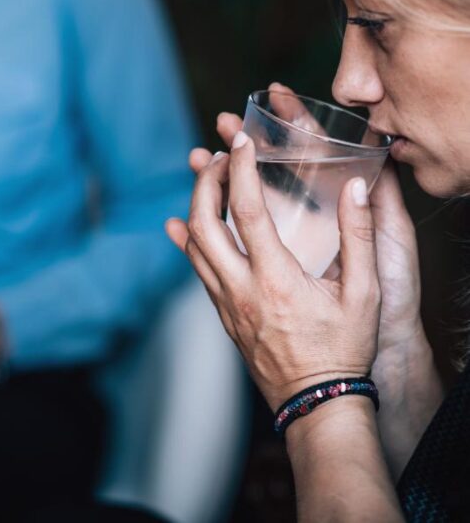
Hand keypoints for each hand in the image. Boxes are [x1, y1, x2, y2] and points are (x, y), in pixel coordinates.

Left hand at [167, 117, 381, 409]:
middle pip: (203, 223)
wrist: (317, 403)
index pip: (249, 210)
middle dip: (204, 181)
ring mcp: (227, 303)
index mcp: (277, 279)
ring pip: (193, 246)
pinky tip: (178, 226)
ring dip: (194, 207)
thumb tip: (354, 189)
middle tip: (216, 156)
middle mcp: (242, 288)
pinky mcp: (222, 315)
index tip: (241, 141)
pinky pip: (195, 271)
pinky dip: (186, 243)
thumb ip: (358, 237)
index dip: (242, 168)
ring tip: (207, 180)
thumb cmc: (343, 350)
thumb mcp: (365, 294)